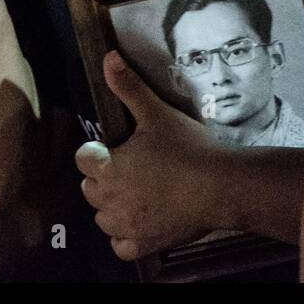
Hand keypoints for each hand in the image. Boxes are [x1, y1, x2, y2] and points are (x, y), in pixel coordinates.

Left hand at [76, 51, 225, 259]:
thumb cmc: (187, 148)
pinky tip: (140, 221)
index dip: (97, 152)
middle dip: (103, 178)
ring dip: (112, 207)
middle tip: (131, 168)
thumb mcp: (156, 113)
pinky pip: (120, 246)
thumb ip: (129, 87)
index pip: (83, 159)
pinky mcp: (144, 244)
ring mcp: (126, 225)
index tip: (115, 148)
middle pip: (90, 189)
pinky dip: (125, 237)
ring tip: (135, 194)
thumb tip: (107, 56)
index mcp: (109, 166)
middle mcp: (110, 199)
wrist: (220, 185)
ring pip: (102, 219)